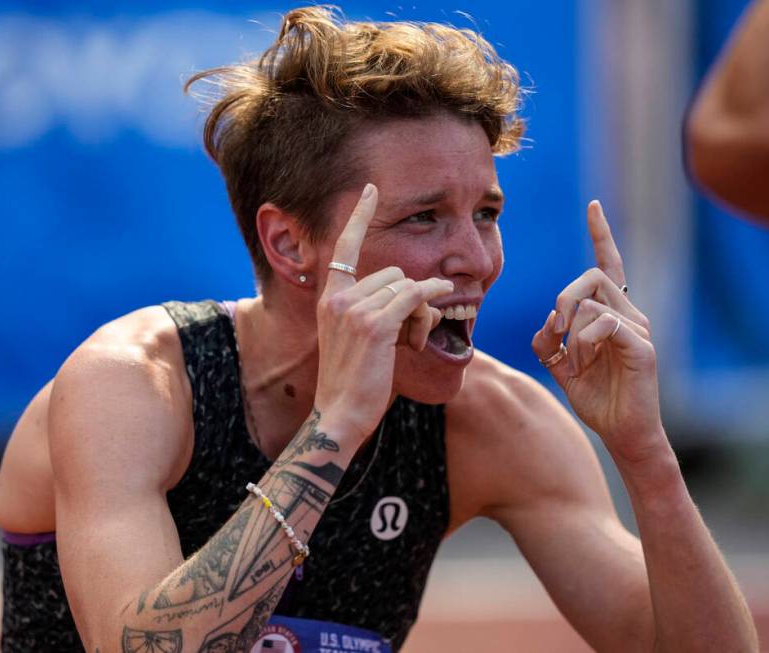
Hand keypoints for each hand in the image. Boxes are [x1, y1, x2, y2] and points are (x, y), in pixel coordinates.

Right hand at [313, 183, 453, 443]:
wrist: (338, 415)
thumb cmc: (351, 382)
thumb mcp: (353, 340)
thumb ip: (374, 312)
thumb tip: (417, 297)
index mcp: (329, 298)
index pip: (344, 247)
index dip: (358, 216)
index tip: (370, 190)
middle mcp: (338, 297)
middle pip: (393, 273)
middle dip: (411, 298)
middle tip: (413, 332)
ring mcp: (354, 310)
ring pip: (406, 287)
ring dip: (422, 312)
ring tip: (414, 342)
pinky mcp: (374, 325)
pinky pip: (414, 298)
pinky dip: (431, 302)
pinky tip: (438, 312)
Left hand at [531, 201, 662, 463]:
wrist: (623, 434)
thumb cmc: (598, 401)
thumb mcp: (562, 368)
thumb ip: (549, 343)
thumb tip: (547, 325)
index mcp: (612, 315)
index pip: (609, 265)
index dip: (601, 234)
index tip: (593, 206)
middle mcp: (630, 315)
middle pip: (592, 276)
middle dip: (564, 297)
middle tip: (556, 331)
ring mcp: (638, 329)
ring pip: (593, 301)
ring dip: (571, 331)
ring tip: (575, 362)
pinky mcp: (641, 347)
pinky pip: (604, 324)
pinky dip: (584, 343)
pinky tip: (584, 364)